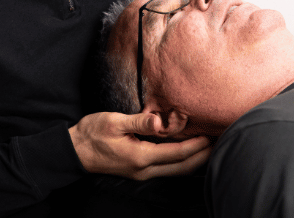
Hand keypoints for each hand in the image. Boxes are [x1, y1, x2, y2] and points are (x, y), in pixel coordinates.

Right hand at [69, 111, 210, 179]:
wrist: (75, 151)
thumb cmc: (92, 133)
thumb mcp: (114, 122)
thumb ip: (138, 122)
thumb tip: (159, 121)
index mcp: (140, 157)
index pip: (177, 154)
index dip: (196, 146)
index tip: (211, 135)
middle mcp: (144, 169)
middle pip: (182, 168)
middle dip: (202, 157)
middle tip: (218, 142)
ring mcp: (142, 173)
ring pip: (176, 171)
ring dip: (194, 161)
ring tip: (208, 147)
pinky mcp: (139, 170)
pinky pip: (167, 169)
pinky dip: (181, 161)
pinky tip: (187, 152)